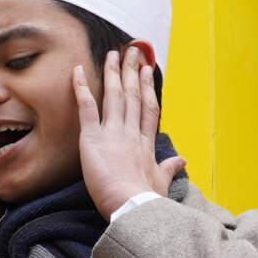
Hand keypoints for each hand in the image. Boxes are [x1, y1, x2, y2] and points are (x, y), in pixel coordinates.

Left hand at [74, 48, 184, 219]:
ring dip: (113, 72)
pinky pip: (87, 107)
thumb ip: (169, 169)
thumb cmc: (146, 201)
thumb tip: (182, 160)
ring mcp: (113, 132)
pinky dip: (81, 87)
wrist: (132, 206)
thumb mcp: (161, 183)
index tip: (147, 71)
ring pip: (115, 95)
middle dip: (132, 71)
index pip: (148, 109)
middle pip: (134, 95)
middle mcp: (131, 133)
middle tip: (132, 51)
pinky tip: (76, 70)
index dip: (148, 88)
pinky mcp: (93, 138)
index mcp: (146, 144)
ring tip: (113, 54)